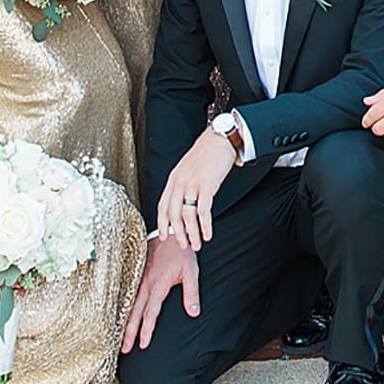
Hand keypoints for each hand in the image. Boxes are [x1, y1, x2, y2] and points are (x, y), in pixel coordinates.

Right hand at [121, 235, 199, 352]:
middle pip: (135, 312)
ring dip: (123, 322)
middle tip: (124, 349)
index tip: (143, 344)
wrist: (169, 233)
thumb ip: (191, 292)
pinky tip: (118, 317)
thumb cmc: (181, 253)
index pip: (151, 311)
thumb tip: (193, 313)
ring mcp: (138, 279)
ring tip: (118, 338)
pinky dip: (123, 308)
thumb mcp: (191, 271)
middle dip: (129, 332)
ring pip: (129, 305)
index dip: (146, 329)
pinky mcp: (136, 275)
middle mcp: (145, 284)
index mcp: (158, 284)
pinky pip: (127, 295)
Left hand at [157, 129, 236, 251]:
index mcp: (173, 179)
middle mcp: (179, 182)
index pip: (162, 206)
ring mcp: (192, 184)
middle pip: (174, 215)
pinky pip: (203, 211)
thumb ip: (183, 183)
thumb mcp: (188, 167)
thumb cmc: (207, 152)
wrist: (220, 138)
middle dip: (178, 234)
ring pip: (188, 216)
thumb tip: (185, 202)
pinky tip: (208, 234)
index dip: (163, 223)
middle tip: (184, 245)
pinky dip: (205, 225)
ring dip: (192, 233)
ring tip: (197, 244)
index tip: (164, 236)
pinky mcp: (207, 185)